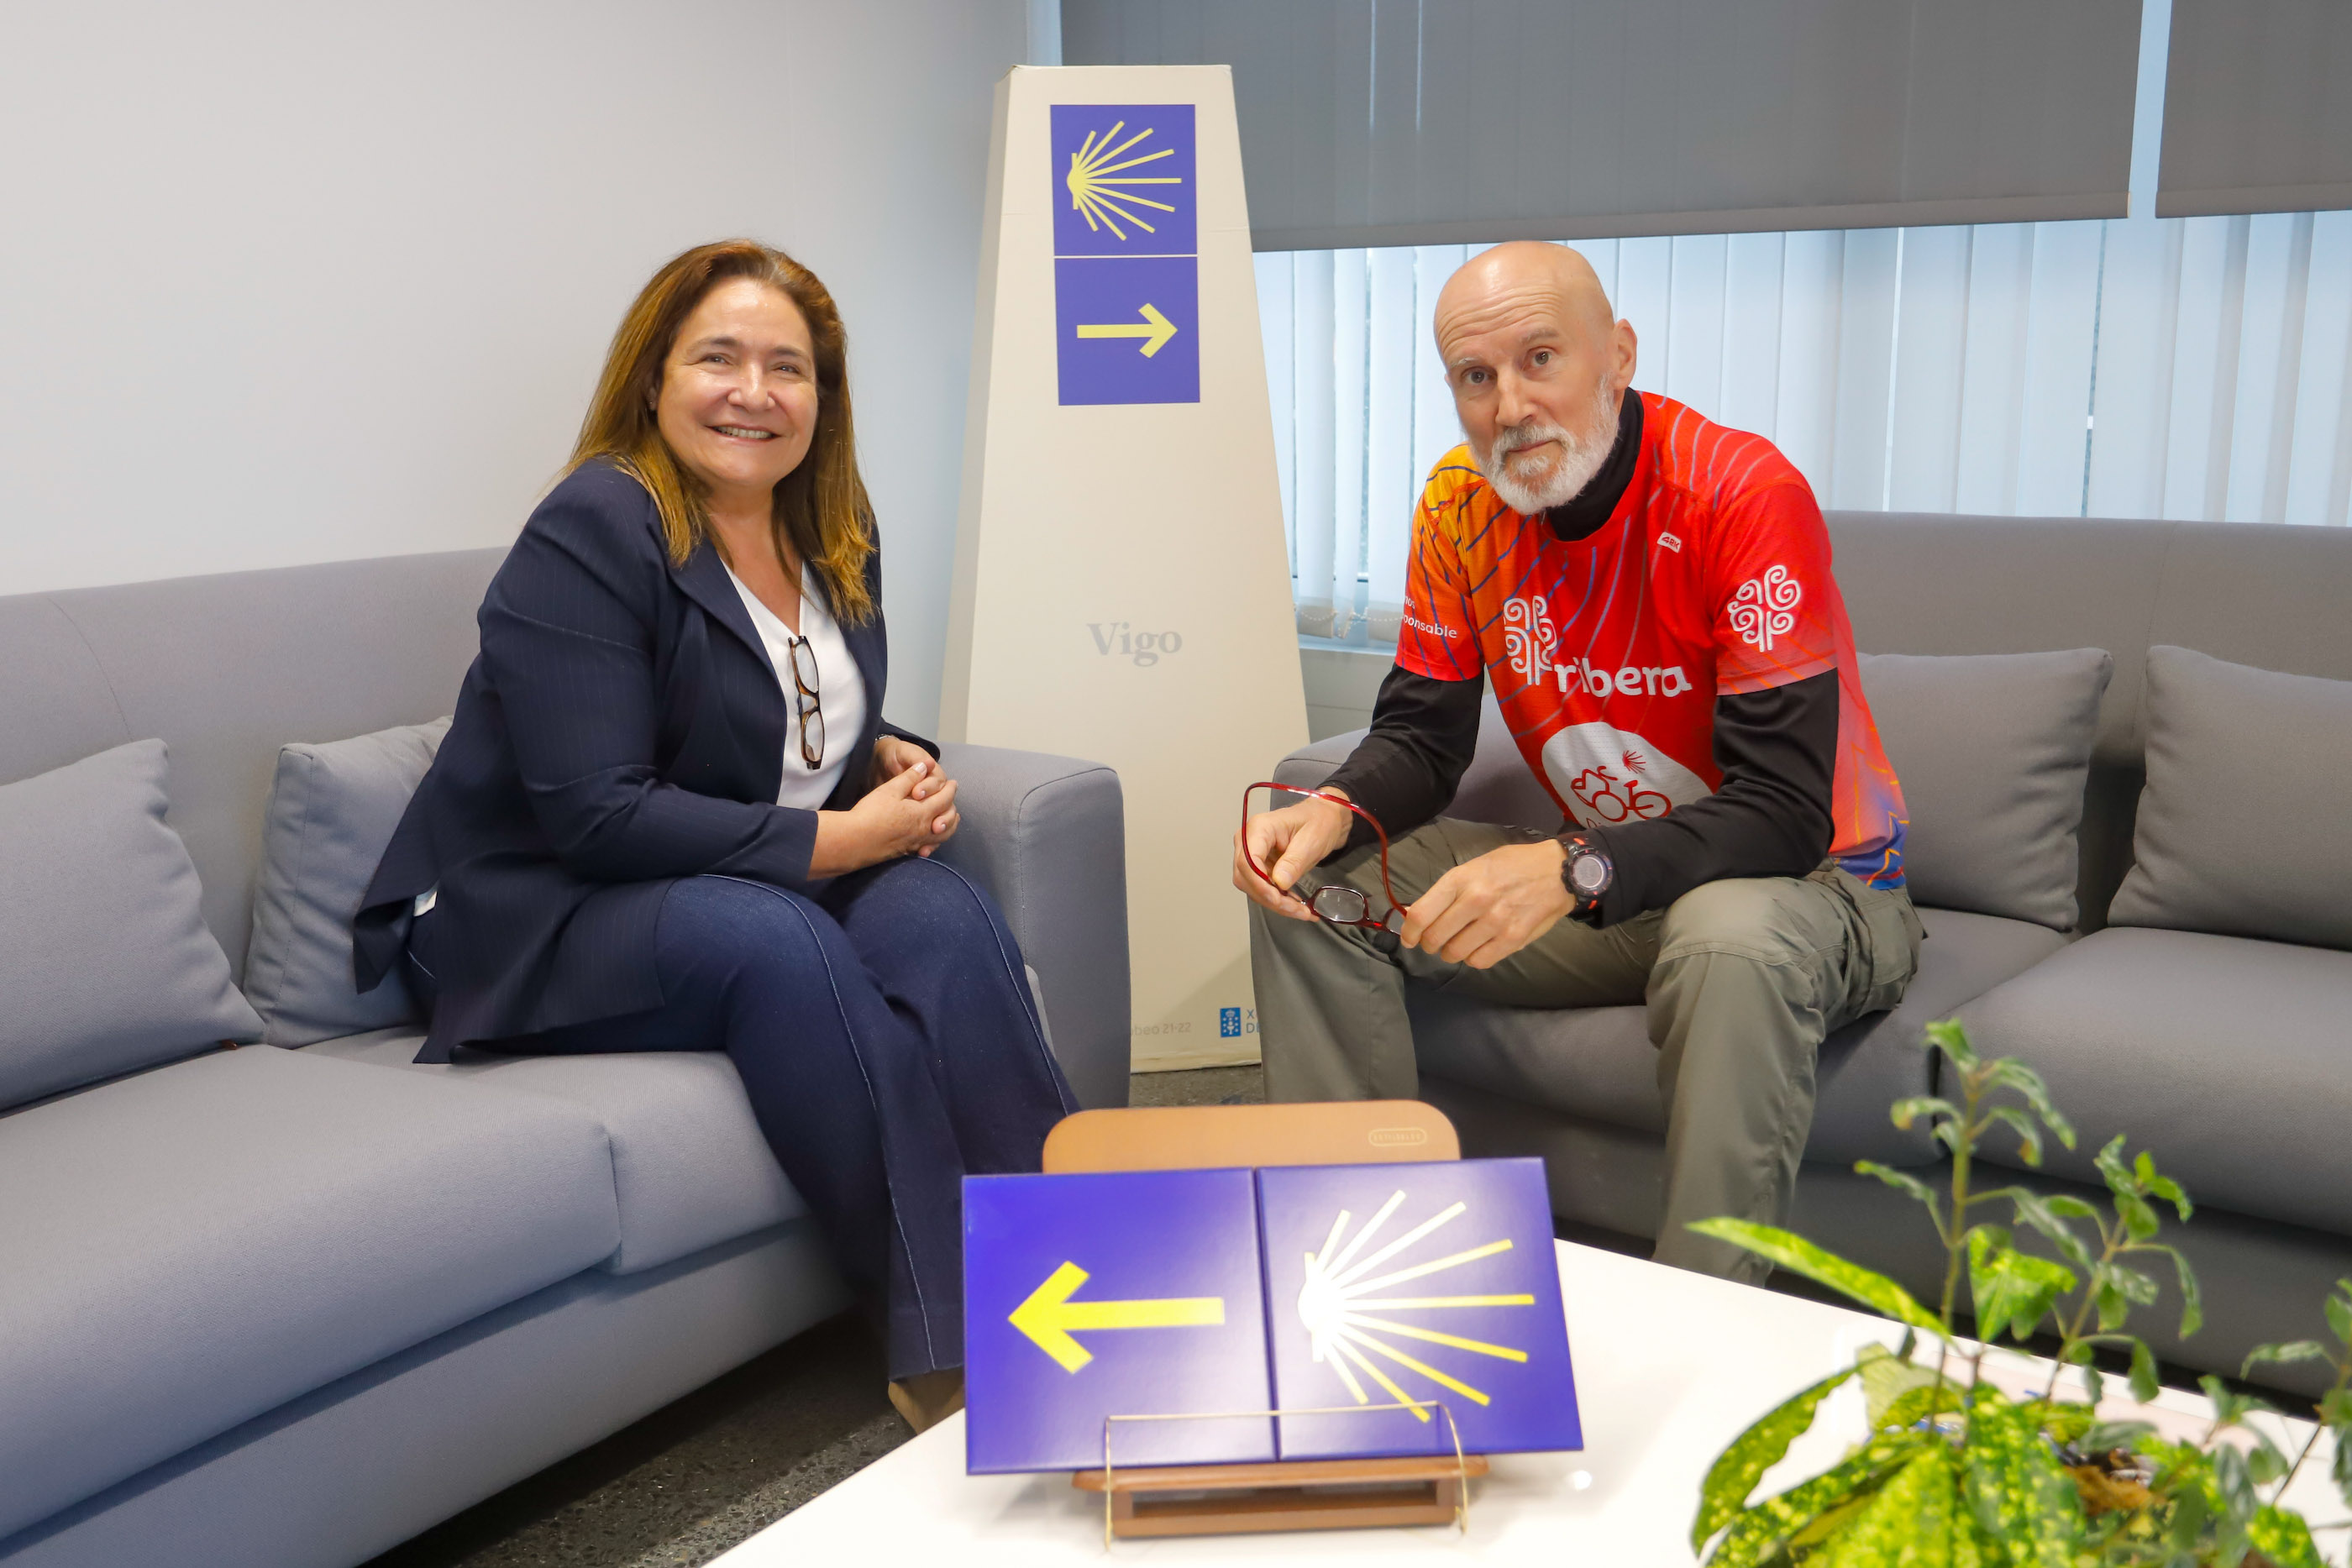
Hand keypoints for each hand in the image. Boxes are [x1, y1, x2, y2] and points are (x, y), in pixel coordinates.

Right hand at [810, 755, 958, 875]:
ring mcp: (916, 843)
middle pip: (948, 818)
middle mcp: (923, 829)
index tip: (953, 783)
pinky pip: (929, 847)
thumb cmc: (871, 813)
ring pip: (942, 836)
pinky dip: (936, 841)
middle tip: (952, 798)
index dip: (950, 789)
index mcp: (922, 812)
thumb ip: (910, 778)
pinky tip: (932, 839)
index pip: (944, 799)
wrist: (854, 841)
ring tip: (950, 818)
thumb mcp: (890, 789)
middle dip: (952, 805)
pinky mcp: (906, 852)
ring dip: (949, 825)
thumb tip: (925, 766)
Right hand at [1232, 790, 1356, 920]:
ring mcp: (1251, 854)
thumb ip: (1294, 861)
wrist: (1323, 819)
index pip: (1247, 860)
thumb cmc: (1318, 822)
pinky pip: (1261, 888)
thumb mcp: (1312, 840)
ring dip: (1275, 903)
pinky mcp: (1259, 866)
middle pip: (1246, 877)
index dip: (1260, 884)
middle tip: (1297, 910)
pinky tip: (1295, 904)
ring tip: (1301, 910)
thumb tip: (1279, 883)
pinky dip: (1277, 899)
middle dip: (1270, 898)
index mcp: (1259, 828)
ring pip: (1252, 887)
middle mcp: (1248, 840)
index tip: (1279, 899)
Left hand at [1398, 840, 1571, 968]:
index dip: (1409, 932)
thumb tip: (1415, 914)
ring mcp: (1495, 921)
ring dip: (1451, 953)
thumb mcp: (1475, 866)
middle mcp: (1475, 900)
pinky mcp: (1513, 939)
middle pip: (1435, 937)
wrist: (1558, 871)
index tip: (1410, 938)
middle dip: (1430, 944)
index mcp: (1462, 878)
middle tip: (1436, 942)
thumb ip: (1447, 891)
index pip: (1421, 914)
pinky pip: (1480, 961)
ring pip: (1455, 953)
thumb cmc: (1512, 865)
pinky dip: (1473, 959)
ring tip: (1457, 946)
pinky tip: (1477, 949)